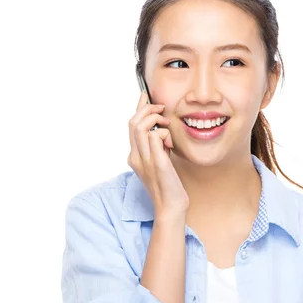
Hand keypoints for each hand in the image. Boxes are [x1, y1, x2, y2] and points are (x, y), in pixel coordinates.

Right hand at [127, 91, 189, 216]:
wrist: (170, 207)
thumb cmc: (168, 186)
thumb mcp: (160, 162)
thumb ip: (157, 147)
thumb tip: (161, 131)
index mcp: (134, 156)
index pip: (131, 125)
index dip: (138, 107)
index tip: (146, 95)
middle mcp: (135, 157)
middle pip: (132, 122)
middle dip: (148, 110)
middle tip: (162, 110)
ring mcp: (145, 161)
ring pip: (141, 127)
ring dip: (156, 119)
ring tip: (167, 125)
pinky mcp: (157, 164)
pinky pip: (156, 137)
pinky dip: (165, 134)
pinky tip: (170, 144)